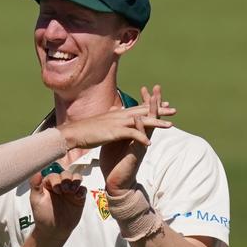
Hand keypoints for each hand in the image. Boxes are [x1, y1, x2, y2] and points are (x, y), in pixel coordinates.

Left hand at [29, 170, 86, 242]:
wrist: (54, 230)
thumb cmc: (43, 215)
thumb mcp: (36, 200)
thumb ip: (35, 186)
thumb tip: (37, 173)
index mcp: (49, 183)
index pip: (54, 174)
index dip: (56, 179)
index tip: (56, 189)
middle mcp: (60, 184)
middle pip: (66, 174)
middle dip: (67, 178)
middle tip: (65, 189)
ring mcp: (70, 190)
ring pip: (76, 178)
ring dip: (76, 180)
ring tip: (72, 190)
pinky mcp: (78, 197)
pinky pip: (83, 189)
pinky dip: (82, 190)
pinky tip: (78, 197)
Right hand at [57, 101, 173, 150]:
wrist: (73, 134)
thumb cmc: (84, 130)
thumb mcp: (100, 122)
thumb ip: (109, 118)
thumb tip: (113, 113)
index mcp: (116, 114)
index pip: (137, 108)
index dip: (149, 106)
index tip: (162, 104)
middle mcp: (119, 115)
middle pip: (143, 111)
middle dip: (159, 110)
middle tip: (173, 109)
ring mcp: (117, 123)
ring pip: (141, 121)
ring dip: (156, 122)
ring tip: (170, 125)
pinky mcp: (113, 132)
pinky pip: (131, 134)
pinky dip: (141, 138)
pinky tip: (149, 143)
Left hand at [100, 85, 171, 195]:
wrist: (115, 180)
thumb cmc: (115, 161)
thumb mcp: (115, 140)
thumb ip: (119, 128)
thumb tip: (117, 114)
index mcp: (135, 133)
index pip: (142, 114)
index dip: (144, 101)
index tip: (146, 88)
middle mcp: (141, 137)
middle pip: (150, 116)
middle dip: (154, 102)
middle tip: (158, 88)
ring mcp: (140, 145)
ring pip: (149, 126)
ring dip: (151, 113)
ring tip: (154, 99)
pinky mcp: (136, 154)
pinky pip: (140, 139)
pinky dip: (140, 129)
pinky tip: (140, 120)